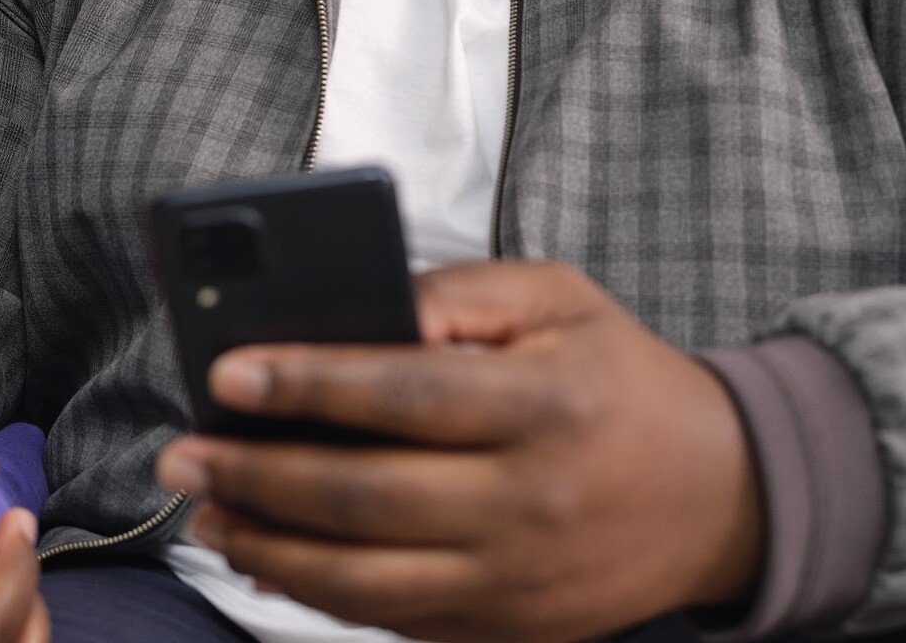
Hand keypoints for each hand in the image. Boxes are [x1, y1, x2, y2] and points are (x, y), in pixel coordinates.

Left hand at [156, 260, 760, 642]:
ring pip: (368, 580)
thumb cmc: (621, 374)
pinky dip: (322, 598)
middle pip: (366, 497)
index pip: (400, 392)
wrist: (723, 492)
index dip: (306, 382)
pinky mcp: (510, 628)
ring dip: (271, 548)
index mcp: (539, 403)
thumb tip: (361, 314)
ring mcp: (517, 579)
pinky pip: (398, 621)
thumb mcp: (555, 298)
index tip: (226, 374)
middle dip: (258, 475)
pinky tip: (267, 562)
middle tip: (182, 451)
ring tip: (206, 511)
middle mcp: (525, 500)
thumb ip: (457, 296)